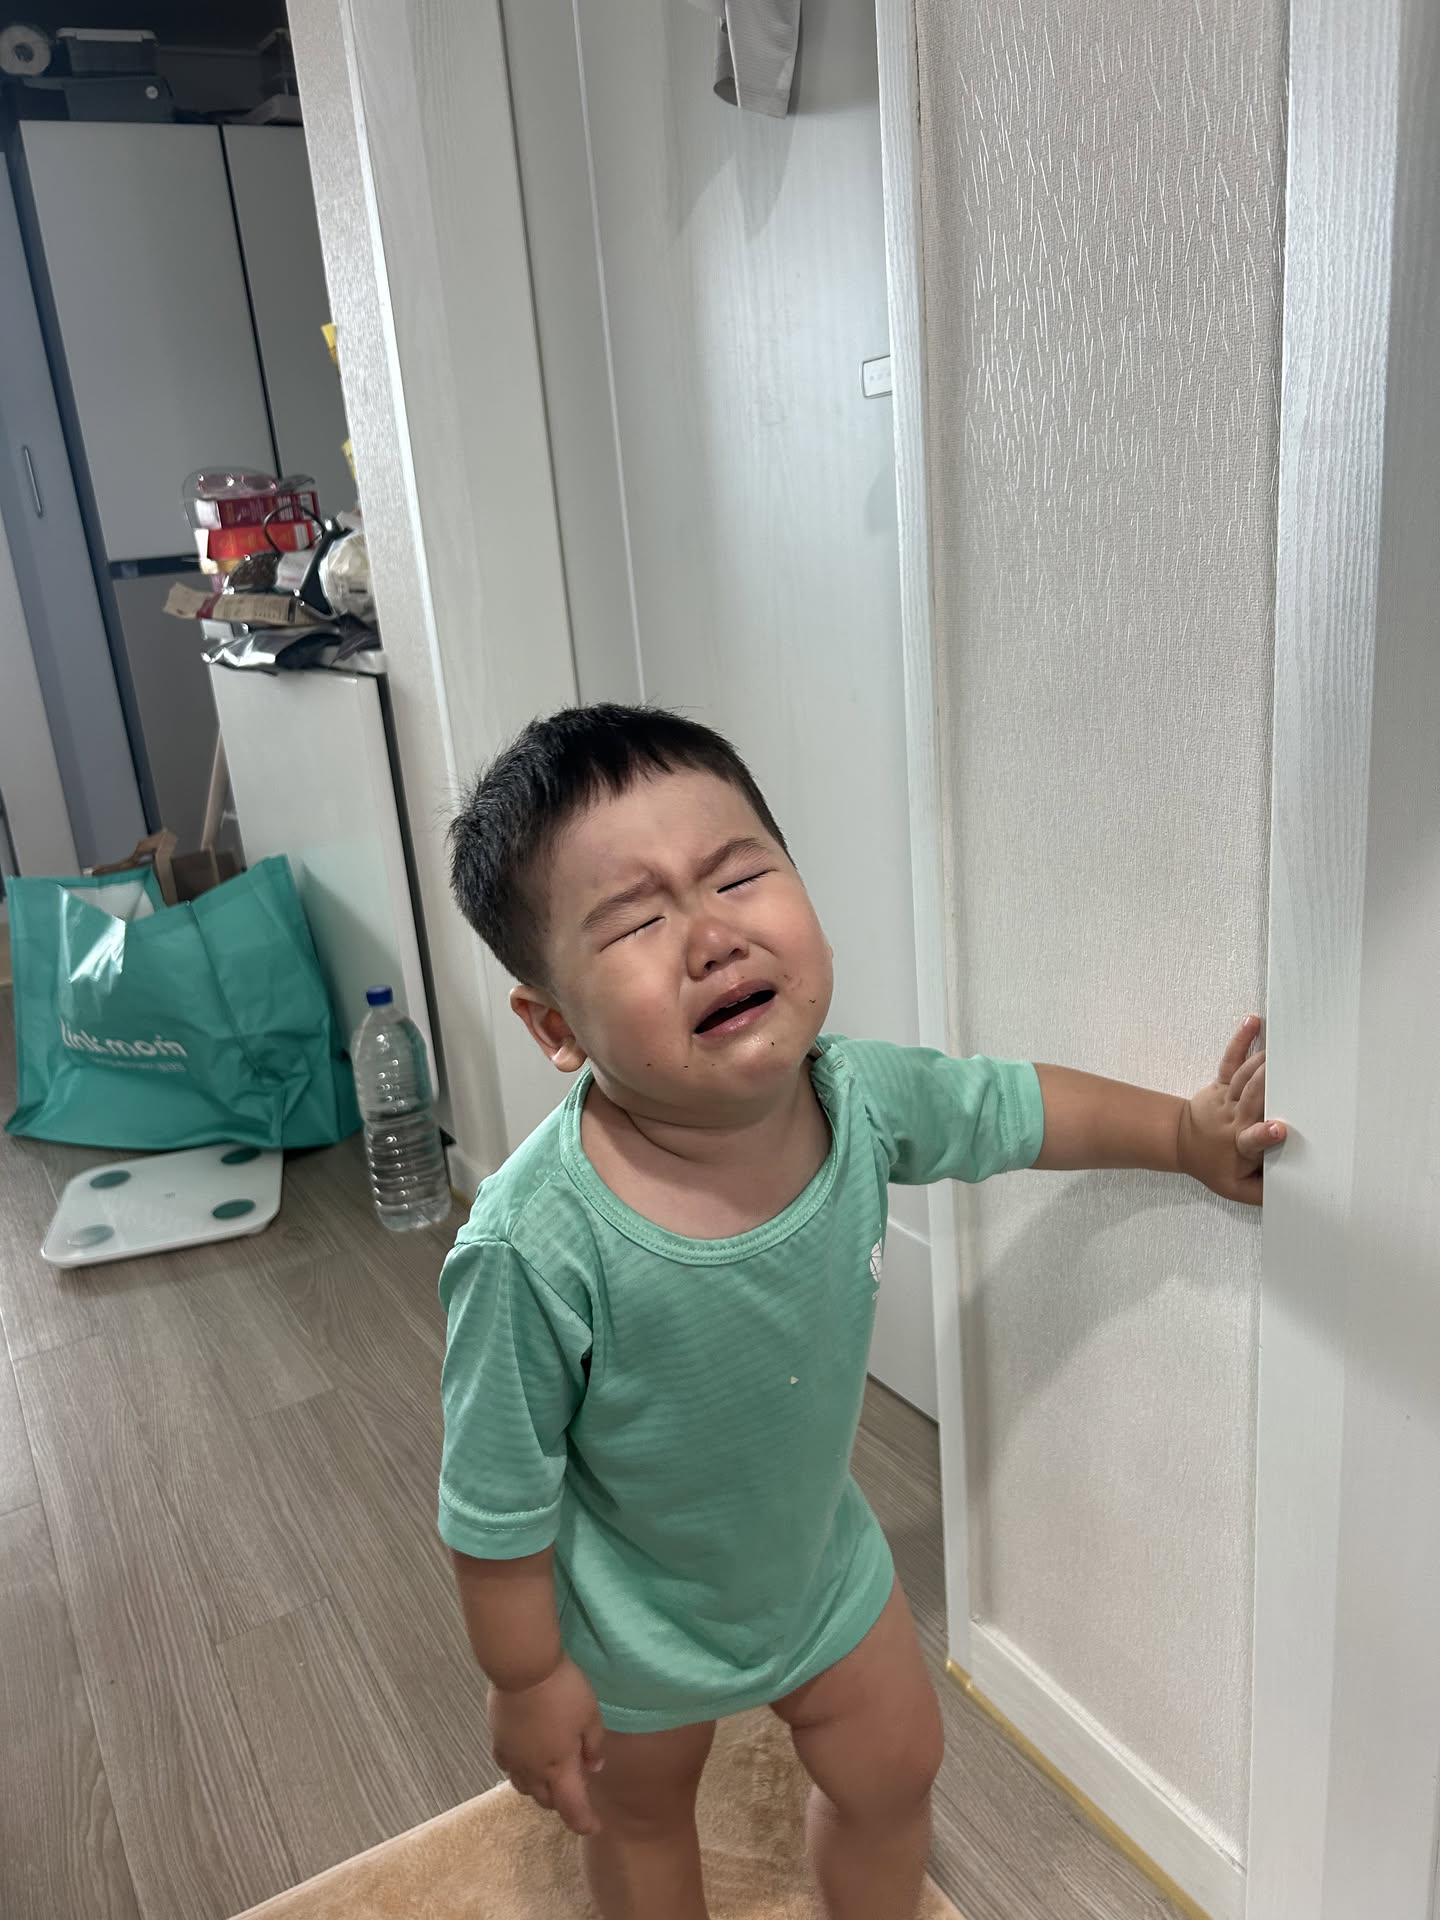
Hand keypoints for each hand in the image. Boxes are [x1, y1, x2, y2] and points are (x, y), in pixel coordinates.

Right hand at [489, 1656, 605, 1834]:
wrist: (523, 1668)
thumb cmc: (563, 1689)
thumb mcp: (590, 1714)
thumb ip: (594, 1745)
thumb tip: (594, 1767)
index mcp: (559, 1767)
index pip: (572, 1808)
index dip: (584, 1822)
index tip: (594, 1826)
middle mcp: (533, 1770)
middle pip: (546, 1801)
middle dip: (563, 1802)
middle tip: (576, 1789)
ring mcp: (512, 1757)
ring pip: (525, 1788)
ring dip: (540, 1789)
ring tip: (552, 1776)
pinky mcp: (498, 1741)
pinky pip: (508, 1768)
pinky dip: (520, 1772)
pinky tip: (526, 1759)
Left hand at [1177, 1016, 1286, 1205]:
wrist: (1181, 1144)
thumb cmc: (1217, 1167)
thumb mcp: (1238, 1190)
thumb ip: (1265, 1193)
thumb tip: (1299, 1194)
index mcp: (1240, 1145)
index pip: (1253, 1140)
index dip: (1265, 1135)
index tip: (1279, 1129)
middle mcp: (1234, 1119)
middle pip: (1252, 1098)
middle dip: (1271, 1083)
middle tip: (1294, 1068)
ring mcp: (1226, 1097)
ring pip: (1245, 1076)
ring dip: (1264, 1060)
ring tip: (1286, 1044)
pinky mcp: (1221, 1083)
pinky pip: (1231, 1059)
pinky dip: (1241, 1039)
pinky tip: (1254, 1021)